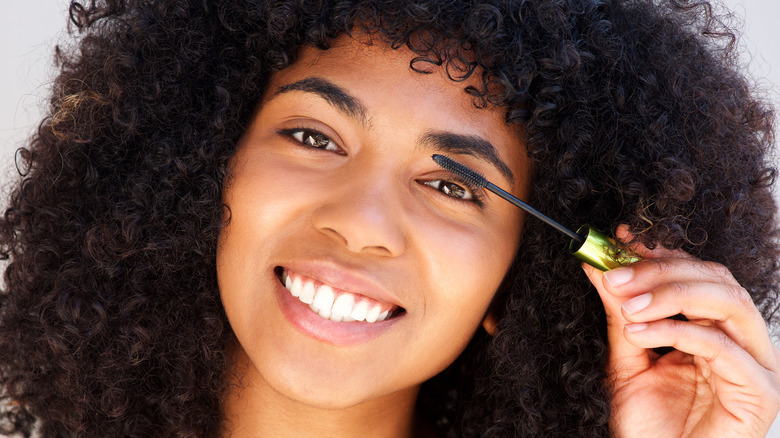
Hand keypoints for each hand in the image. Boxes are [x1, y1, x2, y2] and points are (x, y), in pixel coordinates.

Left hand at [583, 225, 779, 436]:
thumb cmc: (647, 425)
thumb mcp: (627, 358)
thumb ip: (620, 313)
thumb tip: (599, 266)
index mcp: (715, 328)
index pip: (698, 274)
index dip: (661, 253)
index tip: (620, 239)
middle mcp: (742, 341)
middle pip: (716, 280)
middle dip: (661, 271)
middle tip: (616, 275)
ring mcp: (757, 365)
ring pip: (728, 302)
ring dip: (671, 295)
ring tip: (628, 307)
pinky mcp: (760, 393)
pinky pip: (724, 347)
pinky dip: (679, 331)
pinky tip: (640, 334)